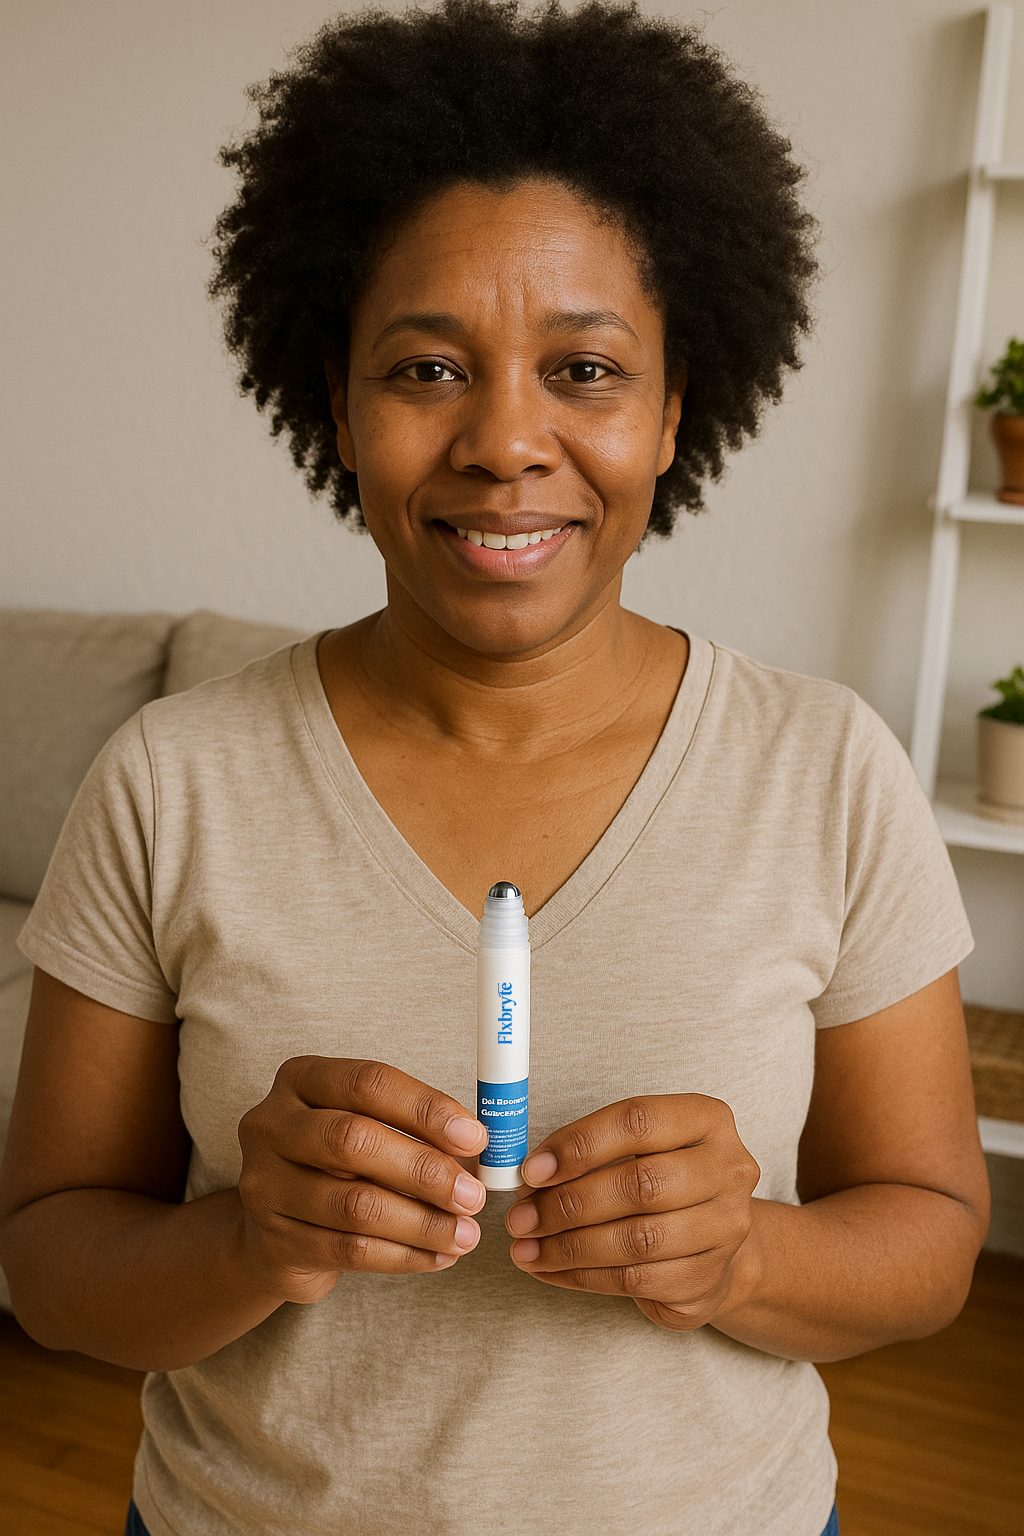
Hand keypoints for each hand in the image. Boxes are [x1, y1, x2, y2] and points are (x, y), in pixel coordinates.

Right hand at [237, 1057, 487, 1303]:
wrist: (273, 1232)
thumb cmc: (334, 1165)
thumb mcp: (365, 1128)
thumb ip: (414, 1130)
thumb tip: (478, 1149)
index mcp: (300, 1080)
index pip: (368, 1082)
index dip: (426, 1108)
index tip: (475, 1137)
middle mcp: (271, 1126)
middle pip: (354, 1140)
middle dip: (425, 1170)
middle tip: (473, 1195)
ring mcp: (264, 1187)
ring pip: (356, 1205)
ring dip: (423, 1223)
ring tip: (465, 1233)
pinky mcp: (274, 1244)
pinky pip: (351, 1251)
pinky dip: (406, 1255)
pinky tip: (439, 1255)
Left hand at [505, 1094, 759, 1329]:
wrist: (714, 1243)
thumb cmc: (663, 1182)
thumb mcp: (638, 1147)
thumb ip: (591, 1151)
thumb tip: (532, 1176)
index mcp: (708, 1120)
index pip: (639, 1120)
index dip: (579, 1144)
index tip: (532, 1170)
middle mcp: (729, 1171)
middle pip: (641, 1184)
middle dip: (569, 1203)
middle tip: (521, 1217)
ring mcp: (726, 1228)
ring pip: (637, 1240)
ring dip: (569, 1246)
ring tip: (526, 1247)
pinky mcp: (709, 1279)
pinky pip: (635, 1280)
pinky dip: (582, 1276)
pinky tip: (550, 1268)